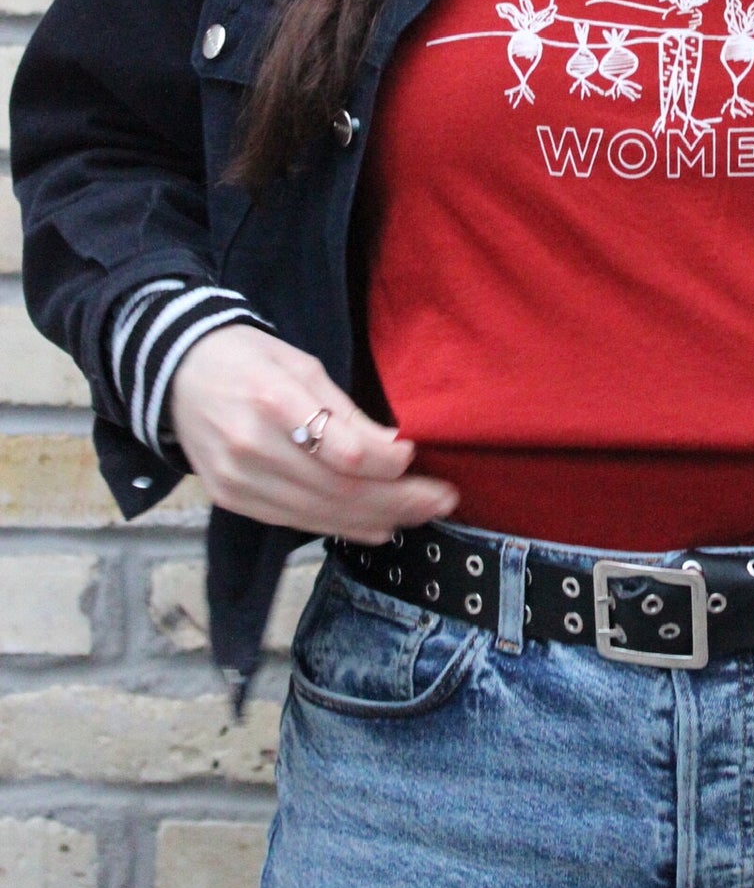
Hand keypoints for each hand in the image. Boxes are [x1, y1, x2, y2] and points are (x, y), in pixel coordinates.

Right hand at [169, 324, 458, 542]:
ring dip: (379, 519)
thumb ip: (345, 411)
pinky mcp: (233, 501)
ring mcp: (238, 481)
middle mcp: (251, 447)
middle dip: (399, 500)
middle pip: (337, 489)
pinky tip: (378, 527)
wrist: (176, 375)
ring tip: (422, 514)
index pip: (340, 450)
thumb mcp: (300, 364)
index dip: (385, 461)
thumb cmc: (247, 359)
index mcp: (271, 400)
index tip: (413, 455)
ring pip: (321, 514)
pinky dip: (342, 528)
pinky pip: (297, 523)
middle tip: (444, 498)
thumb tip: (394, 449)